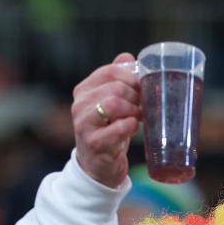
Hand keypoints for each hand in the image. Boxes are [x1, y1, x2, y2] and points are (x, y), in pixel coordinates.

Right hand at [72, 53, 141, 187]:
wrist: (98, 167)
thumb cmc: (108, 131)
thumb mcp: (111, 103)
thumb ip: (118, 79)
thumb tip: (129, 57)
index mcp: (84, 90)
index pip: (109, 71)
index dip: (132, 77)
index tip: (142, 88)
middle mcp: (80, 105)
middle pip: (115, 87)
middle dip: (136, 96)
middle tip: (143, 106)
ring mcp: (84, 124)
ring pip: (114, 103)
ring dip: (134, 110)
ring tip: (139, 117)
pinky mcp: (94, 143)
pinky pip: (118, 128)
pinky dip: (131, 126)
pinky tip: (134, 128)